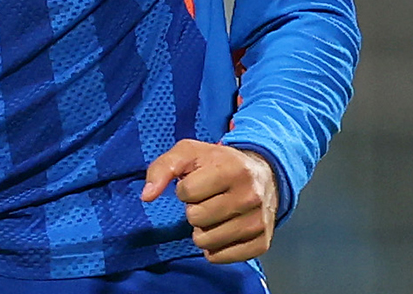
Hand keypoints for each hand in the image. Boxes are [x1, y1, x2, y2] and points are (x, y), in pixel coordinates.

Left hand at [141, 140, 278, 263]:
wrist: (265, 174)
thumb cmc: (220, 163)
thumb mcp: (190, 153)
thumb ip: (163, 168)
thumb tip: (147, 196)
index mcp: (232, 169)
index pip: (187, 192)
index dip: (185, 189)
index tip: (198, 184)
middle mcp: (250, 196)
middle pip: (196, 218)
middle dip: (194, 210)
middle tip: (208, 200)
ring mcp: (258, 221)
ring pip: (206, 241)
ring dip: (203, 230)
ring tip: (215, 214)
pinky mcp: (262, 243)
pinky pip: (222, 258)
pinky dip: (216, 248)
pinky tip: (223, 231)